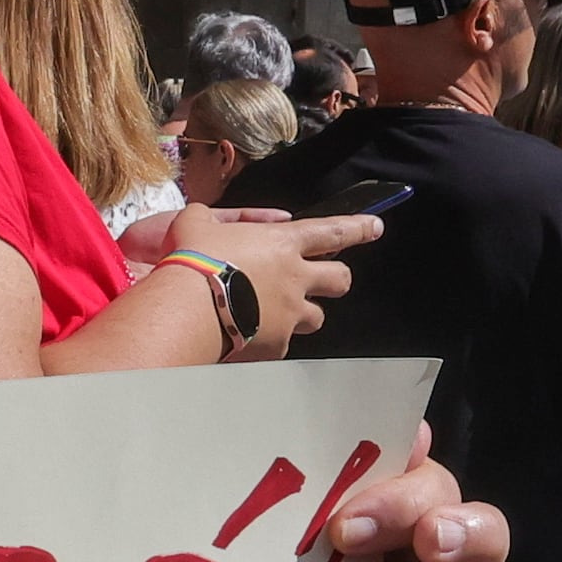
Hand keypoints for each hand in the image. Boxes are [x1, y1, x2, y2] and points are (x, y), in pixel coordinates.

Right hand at [166, 204, 377, 356]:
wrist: (186, 308)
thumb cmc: (192, 260)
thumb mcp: (198, 220)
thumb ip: (219, 217)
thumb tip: (224, 222)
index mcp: (283, 243)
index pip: (333, 232)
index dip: (358, 228)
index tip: (374, 227)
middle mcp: (295, 279)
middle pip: (340, 280)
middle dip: (337, 278)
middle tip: (325, 280)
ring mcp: (290, 314)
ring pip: (317, 317)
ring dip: (304, 313)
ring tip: (280, 313)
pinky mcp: (277, 344)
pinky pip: (285, 343)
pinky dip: (273, 339)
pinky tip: (250, 336)